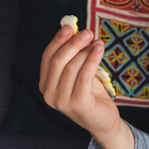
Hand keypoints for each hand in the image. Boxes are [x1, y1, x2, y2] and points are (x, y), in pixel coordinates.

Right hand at [39, 25, 122, 139]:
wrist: (103, 121)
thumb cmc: (90, 94)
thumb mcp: (78, 72)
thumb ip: (74, 55)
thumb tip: (75, 30)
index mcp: (45, 85)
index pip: (47, 57)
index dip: (57, 41)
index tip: (69, 27)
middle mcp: (49, 94)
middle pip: (58, 61)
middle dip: (73, 43)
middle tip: (88, 32)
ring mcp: (61, 102)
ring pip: (72, 67)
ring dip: (86, 51)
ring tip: (98, 43)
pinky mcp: (77, 105)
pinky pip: (84, 76)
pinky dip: (92, 59)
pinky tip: (99, 49)